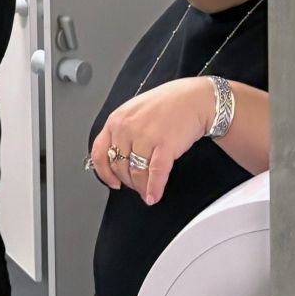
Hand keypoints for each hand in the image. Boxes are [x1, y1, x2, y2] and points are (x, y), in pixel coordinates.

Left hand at [89, 76, 213, 205]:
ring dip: (141, 187)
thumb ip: (123, 132)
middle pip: (119, 166)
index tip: (112, 181)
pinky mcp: (165, 145)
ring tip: (146, 193)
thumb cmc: (167, 104)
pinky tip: (154, 195)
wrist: (195, 99)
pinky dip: (154, 188)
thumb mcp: (134, 112)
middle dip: (128, 181)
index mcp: (116, 119)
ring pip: (136, 172)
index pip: (99, 152)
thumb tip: (118, 158)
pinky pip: (155, 173)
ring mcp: (145, 136)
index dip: (104, 172)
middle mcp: (127, 128)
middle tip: (136, 186)